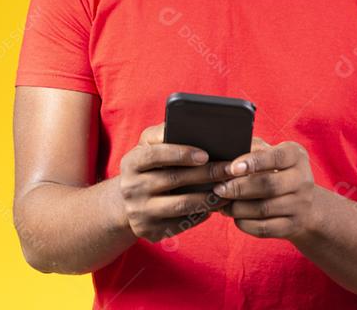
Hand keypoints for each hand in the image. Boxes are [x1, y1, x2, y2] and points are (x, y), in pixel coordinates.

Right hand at [116, 123, 232, 242]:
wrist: (125, 203)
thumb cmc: (146, 167)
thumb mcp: (146, 148)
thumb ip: (162, 134)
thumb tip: (191, 125)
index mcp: (130, 162)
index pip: (154, 155)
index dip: (180, 153)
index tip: (205, 154)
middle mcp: (131, 188)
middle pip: (173, 180)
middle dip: (206, 174)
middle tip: (230, 169)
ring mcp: (139, 212)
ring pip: (180, 205)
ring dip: (208, 197)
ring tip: (228, 190)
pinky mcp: (150, 231)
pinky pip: (181, 224)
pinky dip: (201, 215)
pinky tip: (214, 207)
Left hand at [212, 136, 319, 240]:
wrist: (304, 204)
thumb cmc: (276, 170)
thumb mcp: (270, 153)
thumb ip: (252, 149)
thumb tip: (226, 151)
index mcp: (296, 156)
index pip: (276, 157)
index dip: (254, 162)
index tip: (232, 168)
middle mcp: (302, 180)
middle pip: (269, 185)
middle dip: (239, 188)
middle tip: (218, 189)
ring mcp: (300, 205)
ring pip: (264, 209)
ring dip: (238, 208)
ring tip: (221, 204)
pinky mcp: (293, 226)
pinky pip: (265, 228)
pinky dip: (245, 223)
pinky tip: (234, 217)